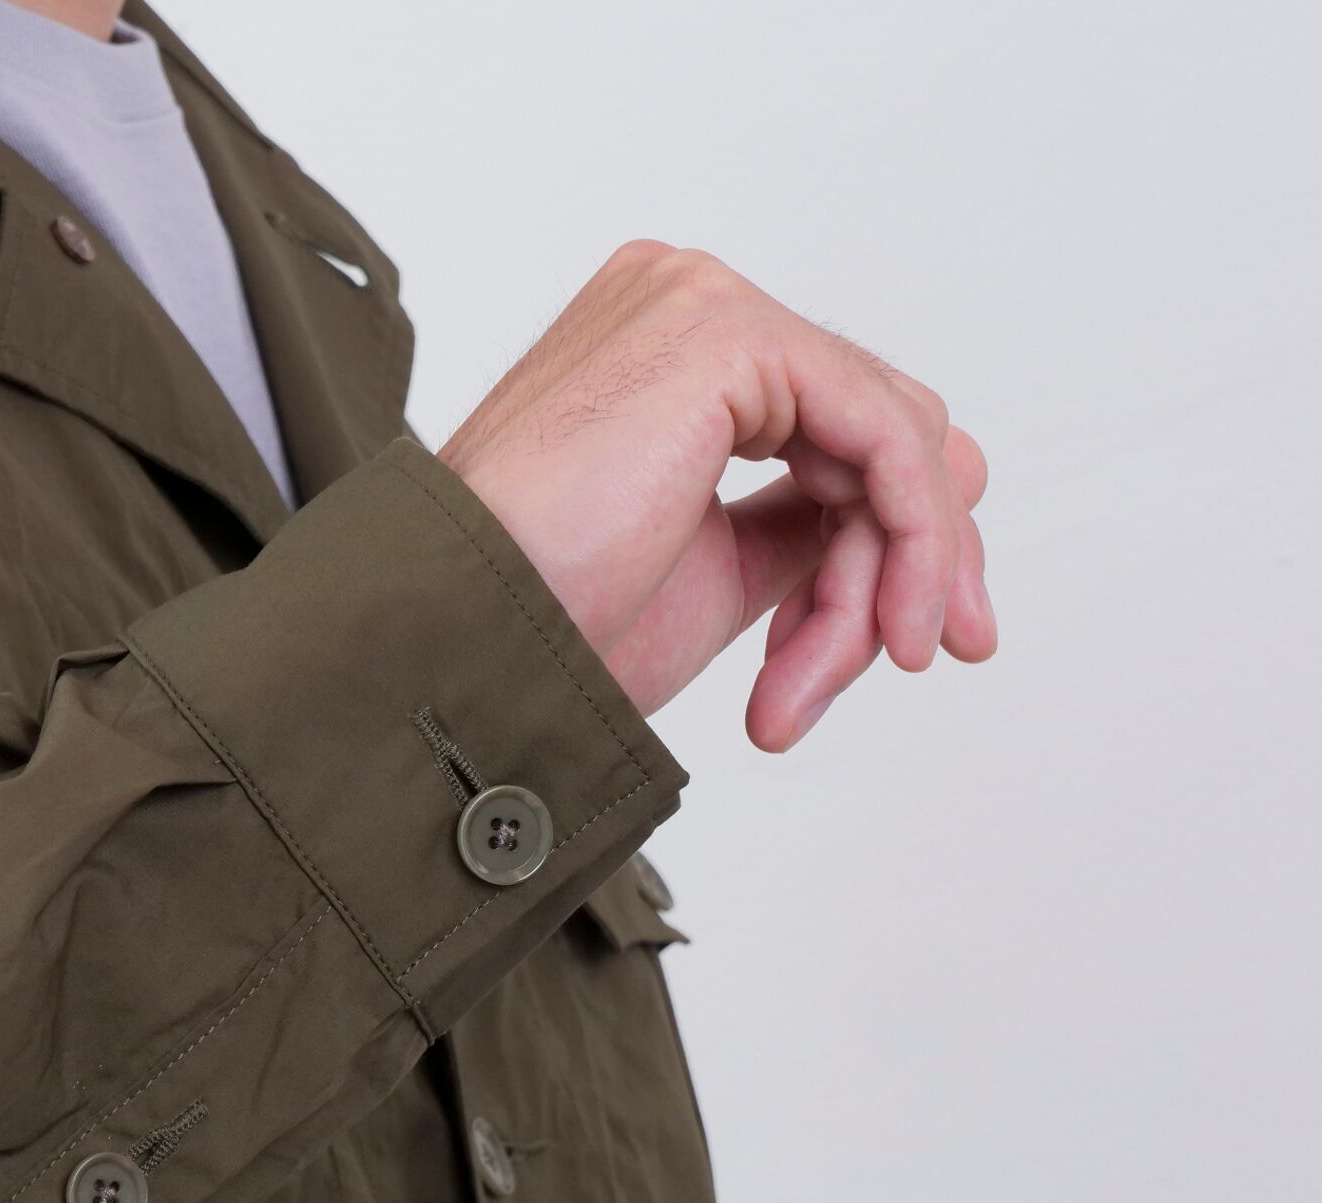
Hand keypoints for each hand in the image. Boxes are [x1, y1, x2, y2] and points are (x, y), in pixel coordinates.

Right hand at [437, 241, 994, 748]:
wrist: (460, 642)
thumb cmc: (545, 618)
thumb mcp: (720, 565)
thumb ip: (821, 513)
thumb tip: (958, 479)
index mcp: (662, 347)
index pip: (835, 422)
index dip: (892, 540)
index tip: (908, 646)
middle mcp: (681, 302)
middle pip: (875, 427)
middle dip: (898, 564)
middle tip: (901, 664)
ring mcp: (698, 303)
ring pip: (888, 439)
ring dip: (880, 579)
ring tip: (806, 686)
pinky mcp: (724, 331)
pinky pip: (884, 435)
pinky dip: (904, 540)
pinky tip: (874, 630)